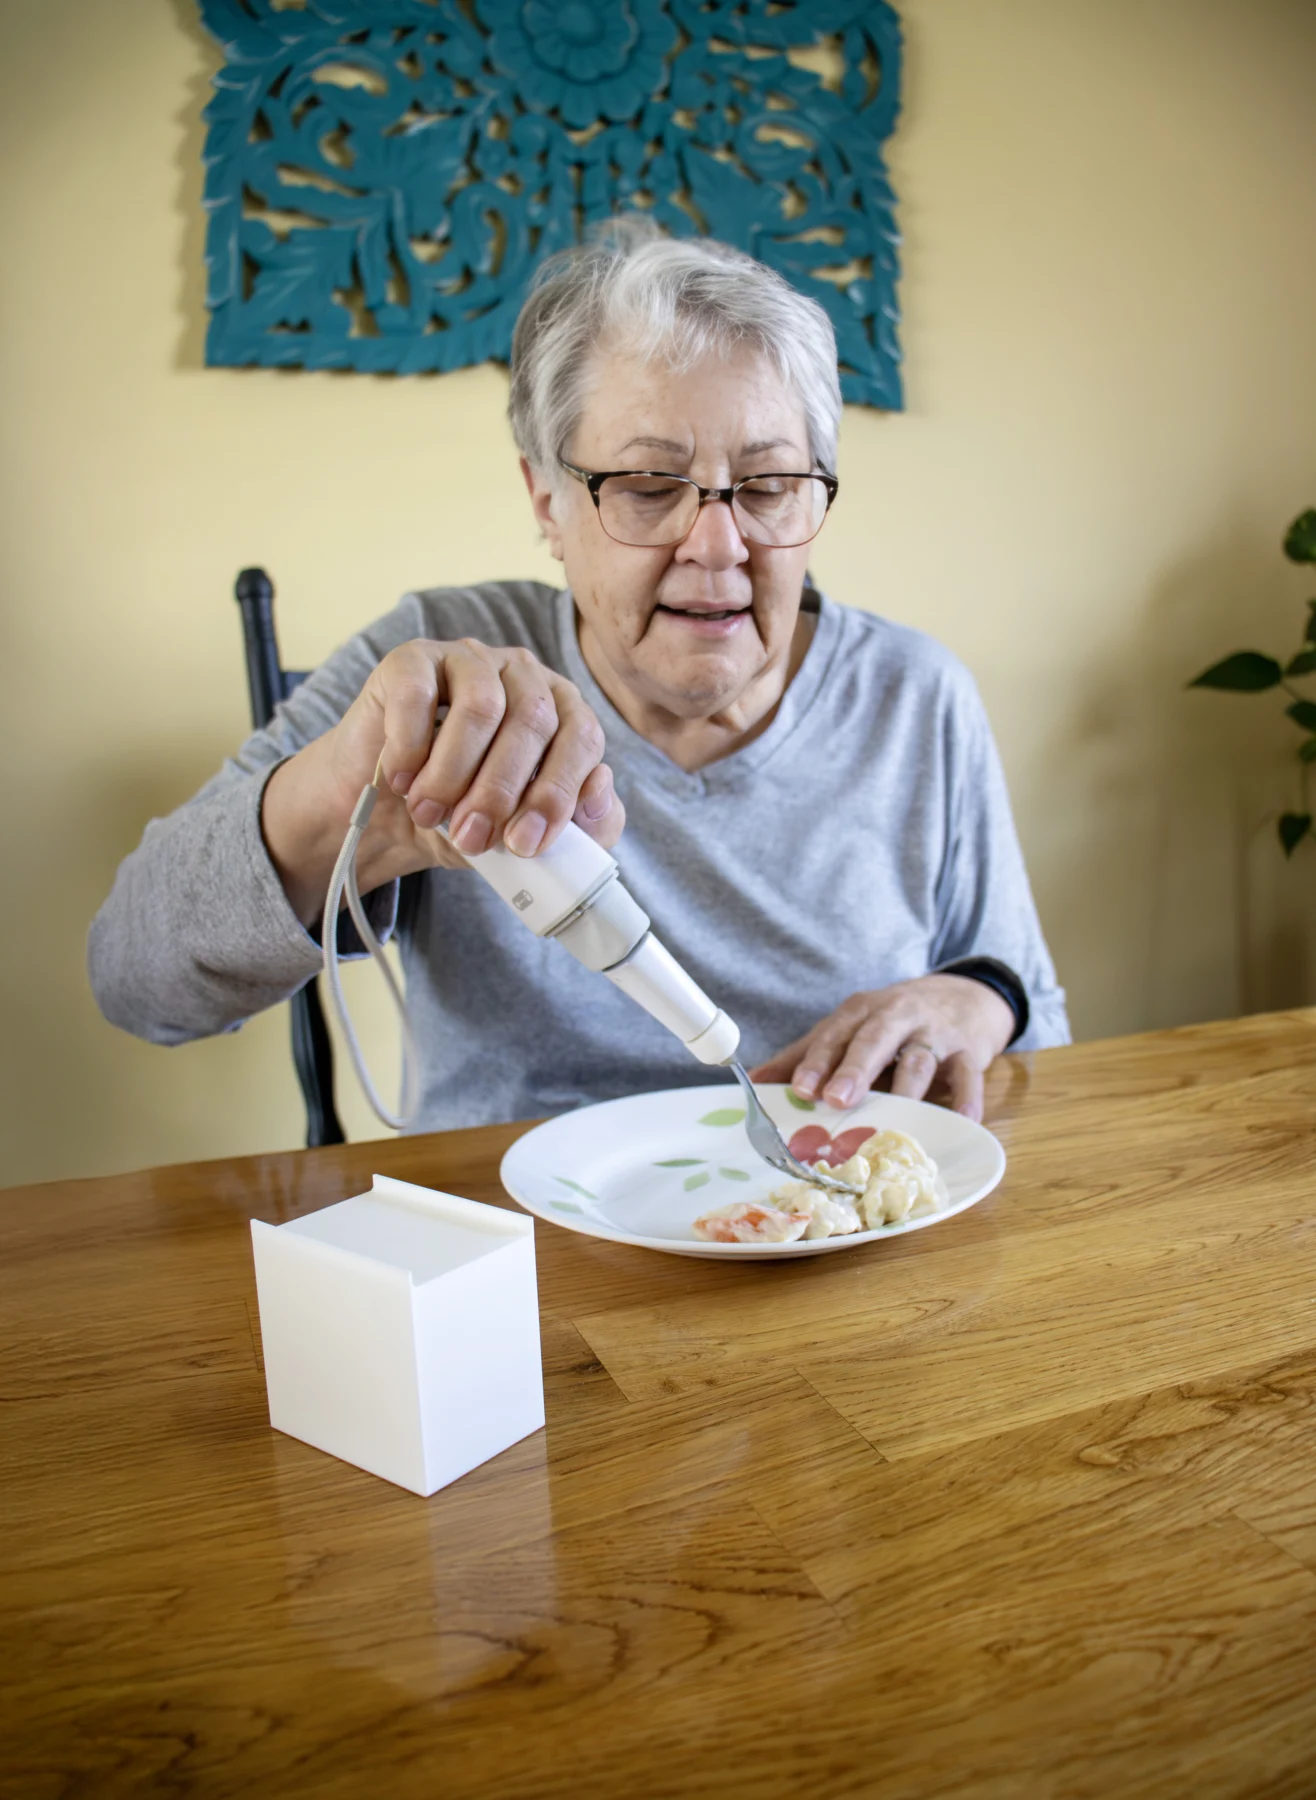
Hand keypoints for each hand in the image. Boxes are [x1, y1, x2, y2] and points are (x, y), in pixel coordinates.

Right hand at [262, 638, 624, 924]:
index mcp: (564, 711)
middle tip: (471, 837)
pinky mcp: (412, 661)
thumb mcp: (525, 835)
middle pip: (534, 721)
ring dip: (454, 773)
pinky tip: (402, 780)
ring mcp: (469, 660)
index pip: (582, 738)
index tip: (525, 843)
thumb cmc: (465, 819)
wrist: (387, 818)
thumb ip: (582, 826)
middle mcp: (524, 676)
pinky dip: (410, 746)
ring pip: (481, 706)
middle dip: (501, 791)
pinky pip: (419, 693)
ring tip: (429, 813)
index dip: (557, 793)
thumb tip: (600, 788)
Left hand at [748, 974, 1015, 1122]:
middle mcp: (897, 1017)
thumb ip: (806, 1053)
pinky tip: (963, 1119)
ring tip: (898, 1115)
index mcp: (862, 1012)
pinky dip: (967, 1098)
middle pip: (874, 1040)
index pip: (835, 1034)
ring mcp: (935, 1033)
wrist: (966, 995)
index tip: (799, 1088)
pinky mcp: (970, 1051)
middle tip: (836, 1098)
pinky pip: (969, 1075)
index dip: (816, 1061)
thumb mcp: (852, 1026)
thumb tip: (753, 1081)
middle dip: (855, 1069)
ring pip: (920, 1059)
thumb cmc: (896, 1020)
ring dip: (908, 1087)